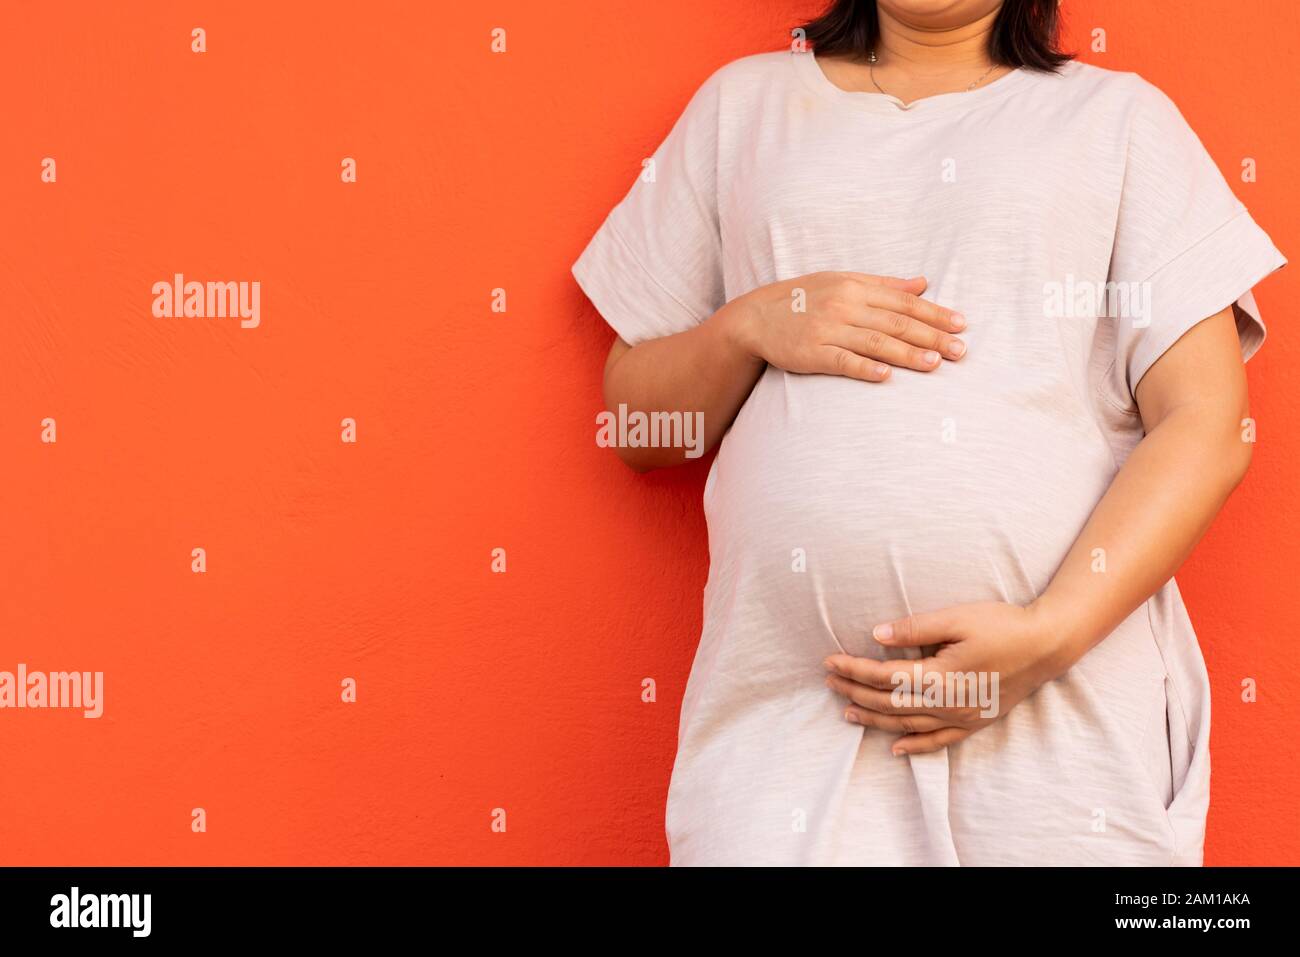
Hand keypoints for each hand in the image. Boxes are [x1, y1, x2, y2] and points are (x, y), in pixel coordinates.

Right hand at [729, 272, 966, 381]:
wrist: (755, 317)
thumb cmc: (803, 298)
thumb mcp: (842, 281)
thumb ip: (883, 284)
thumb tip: (923, 282)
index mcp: (855, 286)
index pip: (903, 301)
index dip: (934, 313)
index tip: (960, 324)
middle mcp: (844, 306)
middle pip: (896, 322)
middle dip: (930, 336)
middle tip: (959, 350)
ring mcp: (827, 330)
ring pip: (875, 342)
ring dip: (907, 354)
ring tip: (934, 364)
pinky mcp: (812, 353)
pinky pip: (842, 361)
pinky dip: (864, 368)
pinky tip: (885, 376)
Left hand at [822, 602, 1076, 755]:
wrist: (1048, 645)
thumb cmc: (1002, 625)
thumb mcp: (956, 618)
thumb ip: (914, 629)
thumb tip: (876, 635)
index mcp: (939, 677)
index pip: (883, 677)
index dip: (853, 670)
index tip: (829, 662)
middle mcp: (947, 704)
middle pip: (889, 702)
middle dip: (855, 692)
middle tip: (829, 682)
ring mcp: (962, 718)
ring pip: (908, 725)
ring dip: (875, 719)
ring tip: (848, 711)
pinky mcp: (975, 722)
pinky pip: (939, 741)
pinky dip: (915, 746)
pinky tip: (896, 748)